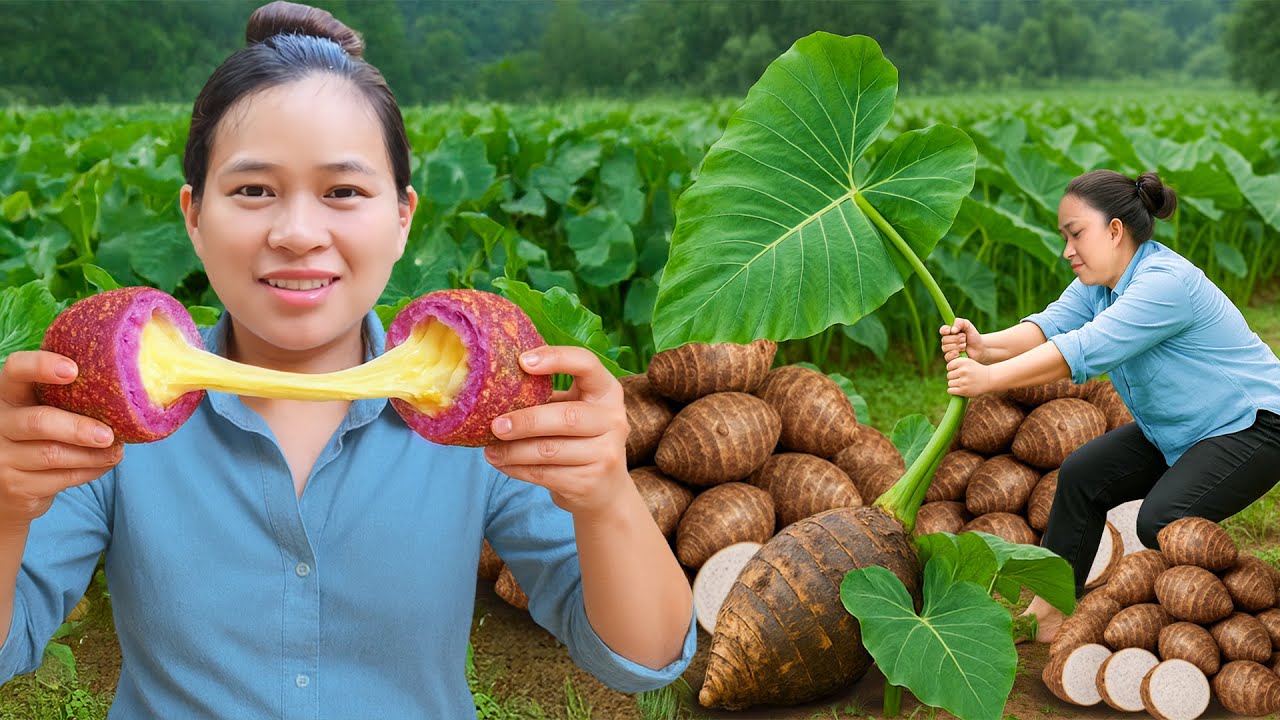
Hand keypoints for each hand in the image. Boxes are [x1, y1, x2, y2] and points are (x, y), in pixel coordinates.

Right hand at [0, 351, 122, 527]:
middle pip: (38, 421)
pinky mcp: (16, 486)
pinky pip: (61, 478)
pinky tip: (104, 463)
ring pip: (53, 454)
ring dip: (92, 454)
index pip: (15, 370)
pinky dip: (90, 470)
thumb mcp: (41, 409)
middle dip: (79, 428)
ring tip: (115, 451)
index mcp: (6, 394)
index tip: (73, 371)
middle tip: (108, 434)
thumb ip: (67, 397)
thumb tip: (125, 389)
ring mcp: (2, 457)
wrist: (9, 486)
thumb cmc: (36, 436)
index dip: (41, 366)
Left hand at [483, 346, 630, 516]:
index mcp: (607, 391)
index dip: (556, 359)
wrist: (606, 488)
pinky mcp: (591, 482)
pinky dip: (518, 469)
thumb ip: (545, 396)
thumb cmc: (579, 438)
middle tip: (495, 425)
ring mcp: (606, 453)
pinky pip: (545, 474)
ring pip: (550, 450)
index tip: (522, 361)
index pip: (586, 364)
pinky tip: (503, 464)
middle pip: (566, 416)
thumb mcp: (572, 409)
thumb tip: (494, 385)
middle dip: (525, 421)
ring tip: (490, 450)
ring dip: (513, 450)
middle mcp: (614, 419)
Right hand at [940, 317, 986, 362]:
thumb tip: (952, 330)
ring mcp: (948, 350)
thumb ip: (960, 323)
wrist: (979, 348)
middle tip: (964, 339)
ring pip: (945, 348)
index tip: (951, 331)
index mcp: (949, 332)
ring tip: (964, 346)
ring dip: (957, 346)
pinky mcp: (951, 358)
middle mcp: (946, 341)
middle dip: (956, 339)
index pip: (942, 330)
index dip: (945, 330)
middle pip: (944, 340)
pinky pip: (947, 357)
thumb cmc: (973, 336)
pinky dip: (954, 354)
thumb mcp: (967, 325)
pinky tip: (960, 353)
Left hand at [946, 356, 994, 396]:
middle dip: (954, 377)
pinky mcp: (964, 390)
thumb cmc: (975, 370)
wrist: (989, 379)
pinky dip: (953, 390)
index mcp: (964, 362)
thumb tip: (946, 369)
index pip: (949, 366)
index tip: (958, 371)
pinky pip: (950, 390)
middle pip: (949, 375)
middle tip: (962, 378)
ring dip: (954, 384)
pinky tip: (959, 389)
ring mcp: (964, 381)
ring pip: (950, 383)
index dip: (952, 369)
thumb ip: (956, 363)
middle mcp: (963, 371)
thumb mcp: (967, 362)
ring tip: (962, 383)